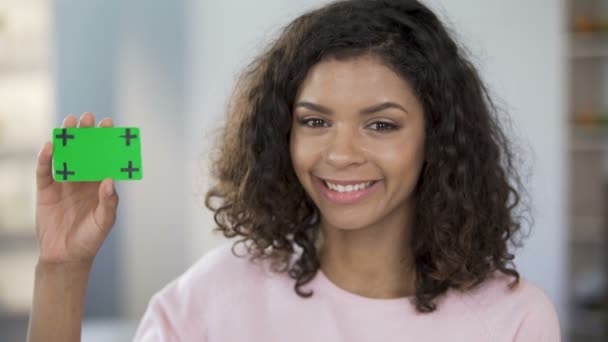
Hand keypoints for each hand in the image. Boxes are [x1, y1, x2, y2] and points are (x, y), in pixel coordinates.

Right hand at [35, 112, 118, 263]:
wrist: (66, 256)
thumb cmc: (90, 239)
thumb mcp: (105, 222)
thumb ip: (109, 202)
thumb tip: (110, 180)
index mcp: (100, 185)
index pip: (104, 158)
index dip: (106, 141)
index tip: (110, 123)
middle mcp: (82, 180)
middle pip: (84, 152)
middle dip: (87, 134)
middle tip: (88, 117)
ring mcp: (63, 184)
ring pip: (65, 156)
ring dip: (67, 140)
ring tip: (69, 122)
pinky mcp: (45, 190)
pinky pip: (45, 171)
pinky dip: (46, 158)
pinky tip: (50, 145)